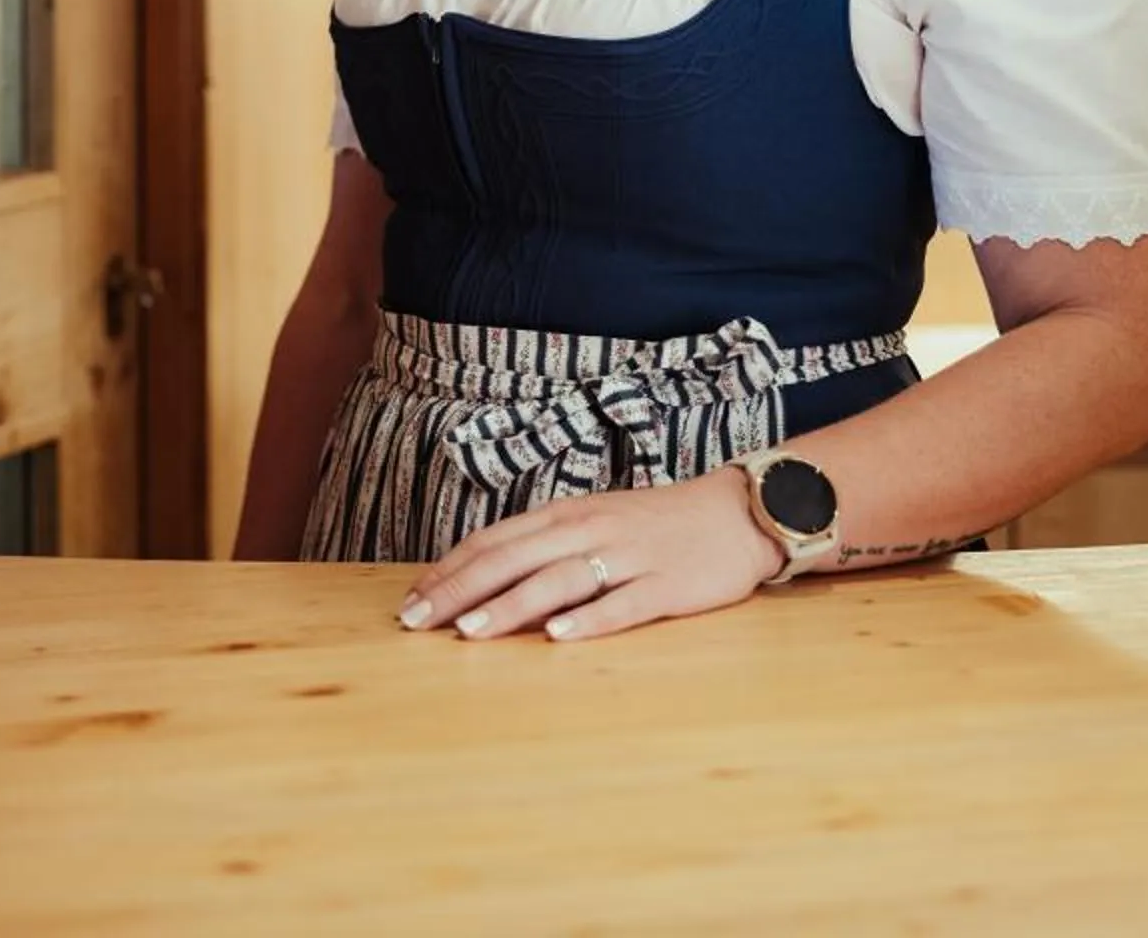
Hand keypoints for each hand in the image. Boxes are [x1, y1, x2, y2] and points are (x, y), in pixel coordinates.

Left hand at [396, 466, 785, 642]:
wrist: (738, 512)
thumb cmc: (655, 524)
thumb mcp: (593, 523)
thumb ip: (545, 549)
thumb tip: (483, 583)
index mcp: (567, 515)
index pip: (494, 542)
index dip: (448, 571)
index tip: (409, 601)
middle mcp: (590, 530)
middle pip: (513, 559)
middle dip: (459, 592)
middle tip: (415, 622)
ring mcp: (629, 556)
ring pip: (559, 580)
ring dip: (511, 606)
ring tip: (470, 631)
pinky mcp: (667, 585)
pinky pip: (624, 603)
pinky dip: (590, 619)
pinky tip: (560, 635)